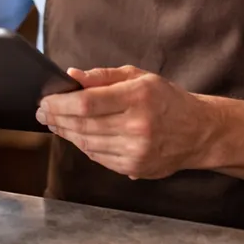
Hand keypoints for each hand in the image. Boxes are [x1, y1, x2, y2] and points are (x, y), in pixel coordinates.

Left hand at [36, 65, 220, 179]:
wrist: (200, 132)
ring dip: (67, 133)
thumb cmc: (167, 100)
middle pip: (83, 126)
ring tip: (56, 123)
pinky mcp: (135, 167)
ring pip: (87, 144)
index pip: (86, 103)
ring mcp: (137, 150)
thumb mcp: (139, 77)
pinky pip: (98, 157)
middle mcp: (138, 126)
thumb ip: (104, 76)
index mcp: (138, 97)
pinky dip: (84, 146)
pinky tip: (77, 136)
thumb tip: (72, 75)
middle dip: (57, 119)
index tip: (45, 101)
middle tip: (43, 112)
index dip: (59, 104)